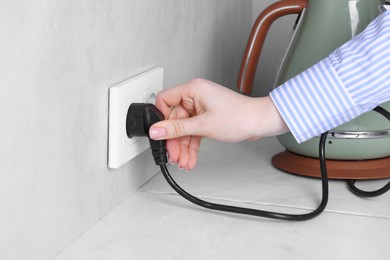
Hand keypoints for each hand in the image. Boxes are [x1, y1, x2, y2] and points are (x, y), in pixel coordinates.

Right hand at [149, 78, 287, 170]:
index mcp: (193, 90)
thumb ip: (177, 129)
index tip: (161, 135)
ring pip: (184, 129)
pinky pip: (193, 132)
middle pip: (174, 120)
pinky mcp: (206, 118)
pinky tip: (190, 157)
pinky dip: (191, 145)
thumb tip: (156, 130)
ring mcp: (201, 108)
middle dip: (175, 140)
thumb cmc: (240, 117)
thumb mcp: (203, 125)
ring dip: (183, 147)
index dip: (161, 119)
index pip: (164, 100)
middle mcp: (195, 97)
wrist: (259, 123)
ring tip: (183, 161)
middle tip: (174, 155)